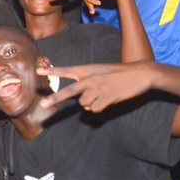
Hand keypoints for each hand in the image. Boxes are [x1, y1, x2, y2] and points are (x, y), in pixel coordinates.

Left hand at [39, 62, 157, 113]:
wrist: (141, 73)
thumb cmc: (118, 73)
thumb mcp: (100, 72)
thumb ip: (87, 83)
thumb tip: (82, 104)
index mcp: (87, 70)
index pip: (66, 70)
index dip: (52, 71)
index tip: (38, 71)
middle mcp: (91, 79)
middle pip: (69, 91)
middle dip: (55, 98)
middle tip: (43, 104)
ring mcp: (99, 89)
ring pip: (84, 104)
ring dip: (90, 104)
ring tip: (103, 95)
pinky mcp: (108, 97)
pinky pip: (95, 109)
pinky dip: (99, 108)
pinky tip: (109, 100)